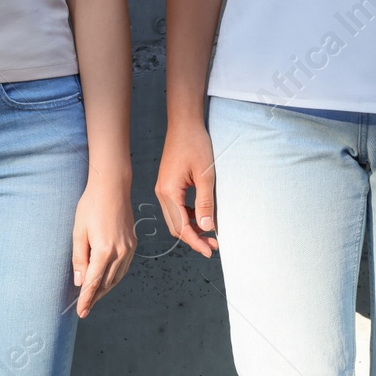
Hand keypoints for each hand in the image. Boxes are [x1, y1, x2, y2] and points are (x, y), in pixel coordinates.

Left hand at [72, 172, 136, 317]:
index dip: (86, 299)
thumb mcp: (78, 231)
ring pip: (117, 277)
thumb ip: (79, 257)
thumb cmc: (91, 205)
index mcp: (104, 250)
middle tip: (85, 309)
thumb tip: (79, 280)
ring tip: (94, 298)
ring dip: (105, 289)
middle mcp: (119, 252)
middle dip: (95, 297)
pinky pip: (124, 267)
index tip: (81, 312)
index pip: (93, 282)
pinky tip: (108, 281)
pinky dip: (115, 277)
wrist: (112, 187)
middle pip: (107, 283)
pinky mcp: (132, 244)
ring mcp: (128, 249)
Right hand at [154, 120, 218, 257]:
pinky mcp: (168, 185)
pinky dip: (188, 217)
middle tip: (212, 246)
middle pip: (176, 227)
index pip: (181, 227)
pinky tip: (201, 217)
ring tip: (210, 234)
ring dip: (191, 229)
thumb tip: (208, 228)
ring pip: (175, 219)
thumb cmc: (195, 144)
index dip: (195, 242)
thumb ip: (206, 203)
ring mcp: (163, 189)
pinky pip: (176, 208)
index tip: (209, 251)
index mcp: (169, 193)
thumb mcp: (206, 176)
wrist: (184, 124)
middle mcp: (162, 193)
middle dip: (193, 239)